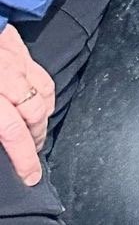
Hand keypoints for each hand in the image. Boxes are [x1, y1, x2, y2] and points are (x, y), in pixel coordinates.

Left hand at [0, 23, 52, 186]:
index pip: (12, 130)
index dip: (23, 156)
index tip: (31, 176)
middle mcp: (6, 77)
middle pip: (34, 114)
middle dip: (36, 141)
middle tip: (30, 159)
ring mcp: (17, 61)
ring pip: (44, 96)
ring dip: (43, 120)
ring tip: (36, 135)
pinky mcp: (21, 48)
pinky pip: (43, 76)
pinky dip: (45, 96)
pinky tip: (39, 105)